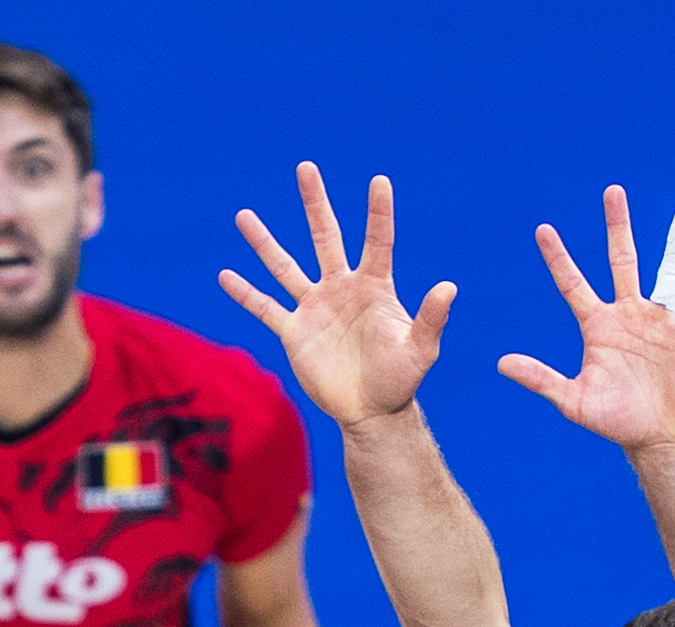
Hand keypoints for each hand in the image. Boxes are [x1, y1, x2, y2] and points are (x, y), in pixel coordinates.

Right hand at [220, 167, 450, 433]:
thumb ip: (431, 317)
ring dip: (264, 242)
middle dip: (315, 203)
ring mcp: (315, 307)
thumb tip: (449, 286)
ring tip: (244, 216)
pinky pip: (265, 308)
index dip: (378, 212)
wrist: (370, 411)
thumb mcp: (420, 349)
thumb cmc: (400, 378)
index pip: (377, 241)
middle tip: (306, 167)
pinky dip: (245, 293)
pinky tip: (225, 275)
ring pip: (285, 266)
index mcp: (374, 286)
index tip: (379, 181)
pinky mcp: (294, 332)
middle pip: (325, 236)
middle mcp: (342, 288)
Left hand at [496, 186, 674, 451]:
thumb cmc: (614, 420)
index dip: (558, 258)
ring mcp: (660, 321)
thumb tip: (501, 363)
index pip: (573, 284)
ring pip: (670, 273)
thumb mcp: (573, 400)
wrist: (656, 438)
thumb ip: (541, 379)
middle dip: (617, 227)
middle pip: (622, 260)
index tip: (542, 230)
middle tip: (612, 191)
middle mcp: (628, 314)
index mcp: (598, 326)